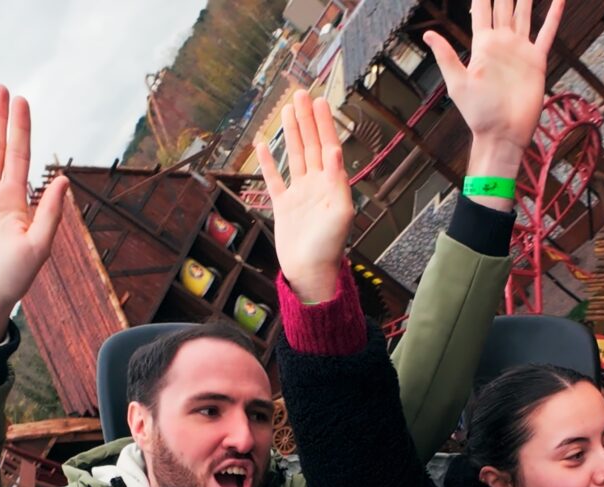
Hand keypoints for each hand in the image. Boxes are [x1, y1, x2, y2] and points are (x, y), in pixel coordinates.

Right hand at [257, 91, 352, 304]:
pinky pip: (274, 179)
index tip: (319, 101)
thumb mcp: (340, 214)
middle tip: (301, 94)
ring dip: (291, 133)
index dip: (323, 124)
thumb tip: (334, 151)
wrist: (309, 274)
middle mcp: (316, 186)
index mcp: (332, 185)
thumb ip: (338, 181)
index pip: (327, 146)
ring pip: (294, 156)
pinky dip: (268, 162)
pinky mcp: (283, 207)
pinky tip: (263, 145)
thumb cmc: (328, 248)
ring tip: (287, 110)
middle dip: (306, 119)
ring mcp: (299, 194)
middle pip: (310, 144)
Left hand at [423, 0, 566, 184]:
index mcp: (482, 45)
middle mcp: (502, 43)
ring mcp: (520, 49)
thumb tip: (429, 34)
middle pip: (504, 5)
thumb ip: (446, 56)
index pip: (482, 9)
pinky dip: (554, 15)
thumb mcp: (457, 84)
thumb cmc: (478, 114)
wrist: (502, 134)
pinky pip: (547, 33)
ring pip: (525, 13)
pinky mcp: (537, 60)